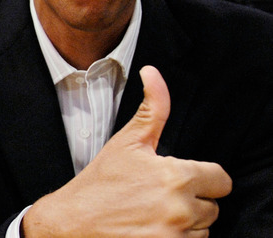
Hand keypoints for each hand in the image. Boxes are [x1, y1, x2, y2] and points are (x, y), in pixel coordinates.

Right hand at [23, 66, 231, 237]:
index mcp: (175, 176)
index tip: (178, 179)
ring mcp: (174, 236)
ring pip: (203, 229)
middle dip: (191, 201)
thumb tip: (152, 72)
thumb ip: (152, 107)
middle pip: (213, 206)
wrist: (72, 222)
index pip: (221, 179)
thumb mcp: (126, 141)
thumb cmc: (99, 182)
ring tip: (153, 213)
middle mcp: (180, 209)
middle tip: (158, 196)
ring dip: (185, 223)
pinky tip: (152, 229)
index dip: (202, 177)